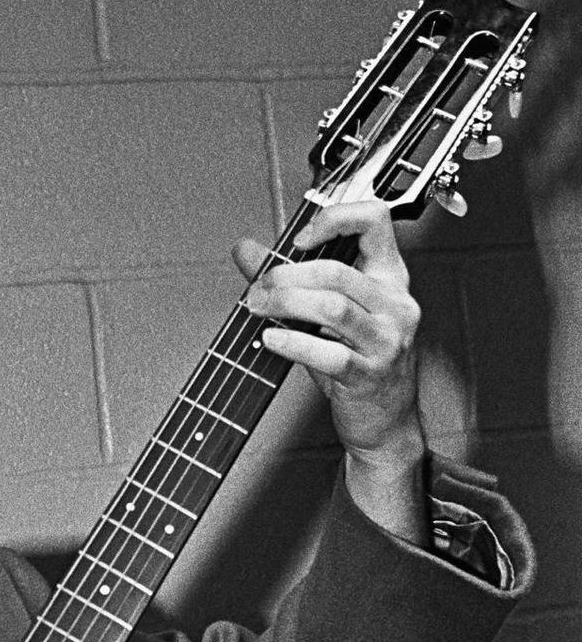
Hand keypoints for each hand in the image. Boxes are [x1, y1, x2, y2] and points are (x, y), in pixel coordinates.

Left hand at [235, 199, 426, 540]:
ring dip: (285, 304)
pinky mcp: (369, 374)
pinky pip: (328, 353)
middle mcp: (395, 304)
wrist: (385, 423)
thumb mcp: (327, 317)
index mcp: (390, 278)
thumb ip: (292, 280)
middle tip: (257, 287)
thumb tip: (246, 250)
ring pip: (332, 306)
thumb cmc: (357, 365)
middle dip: (287, 275)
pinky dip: (293, 343)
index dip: (335, 218)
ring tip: (256, 308)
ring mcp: (386, 340)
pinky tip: (270, 339)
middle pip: (337, 271)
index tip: (299, 238)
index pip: (375, 221)